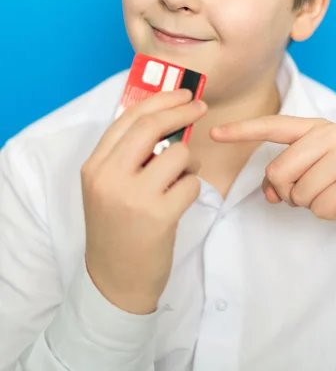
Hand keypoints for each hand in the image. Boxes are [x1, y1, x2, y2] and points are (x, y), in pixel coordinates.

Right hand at [82, 88, 206, 314]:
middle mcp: (109, 177)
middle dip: (182, 110)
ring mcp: (133, 196)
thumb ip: (127, 155)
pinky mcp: (158, 216)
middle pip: (151, 125)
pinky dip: (192, 188)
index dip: (159, 100)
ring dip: (188, 161)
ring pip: (177, 153)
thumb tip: (166, 117)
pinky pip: (191, 184)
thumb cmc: (116, 228)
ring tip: (180, 179)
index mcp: (94, 166)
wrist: (115, 280)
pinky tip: (179, 201)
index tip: (182, 94)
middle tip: (200, 106)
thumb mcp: (107, 187)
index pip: (128, 117)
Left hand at [211, 116, 335, 238]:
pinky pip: (319, 208)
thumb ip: (285, 175)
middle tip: (313, 191)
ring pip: (298, 193)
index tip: (214, 132)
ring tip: (332, 194)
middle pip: (278, 171)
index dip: (241, 130)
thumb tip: (269, 193)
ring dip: (310, 203)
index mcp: (314, 128)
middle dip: (289, 192)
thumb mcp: (314, 172)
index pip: (272, 126)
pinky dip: (328, 213)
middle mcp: (329, 134)